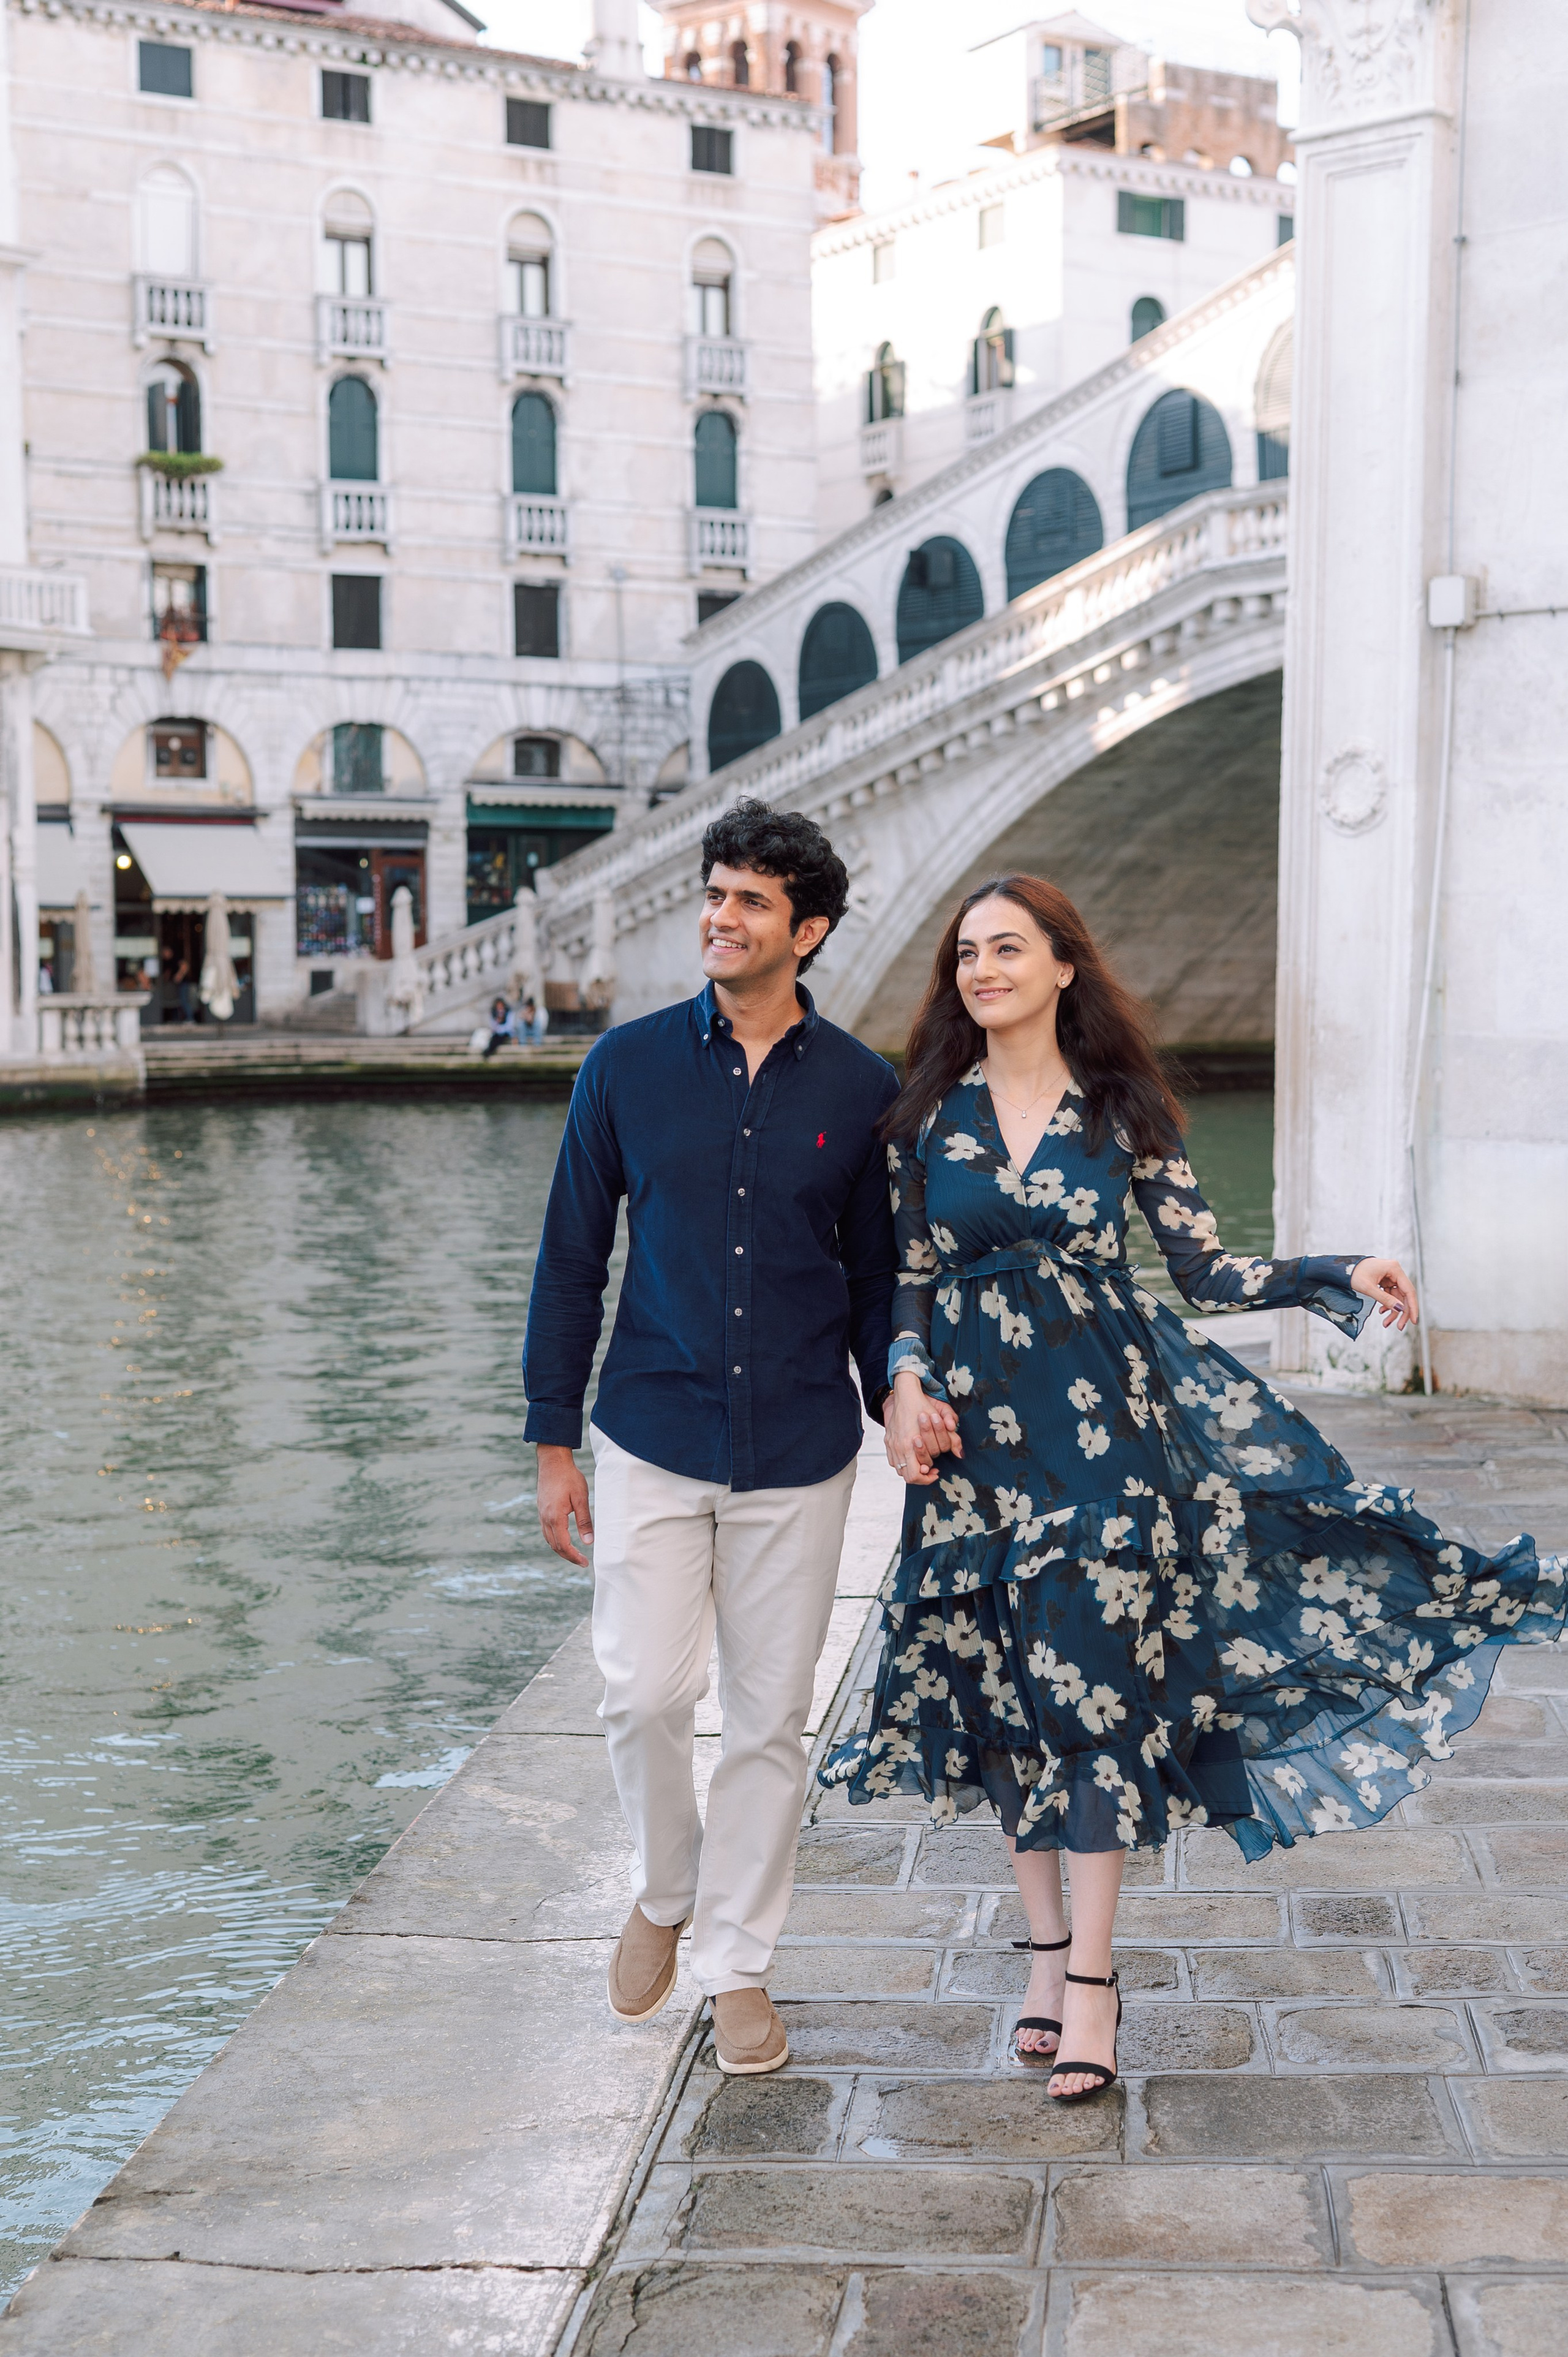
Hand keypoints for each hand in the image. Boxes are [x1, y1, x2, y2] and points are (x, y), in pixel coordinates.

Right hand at [537, 1443, 593, 1564]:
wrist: (552, 1461)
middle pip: (555, 1546)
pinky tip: (563, 1538)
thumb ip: (584, 1521)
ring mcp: (541, 1514)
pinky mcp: (542, 1509)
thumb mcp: (581, 1498)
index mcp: (555, 1517)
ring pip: (549, 1539)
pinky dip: (555, 1539)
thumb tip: (589, 1542)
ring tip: (574, 1553)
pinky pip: (546, 1531)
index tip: (585, 1562)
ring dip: (560, 1549)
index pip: (563, 1545)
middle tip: (582, 1561)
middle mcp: (545, 1518)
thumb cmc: (569, 1477)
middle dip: (568, 1556)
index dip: (574, 1556)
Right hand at [884, 1368, 961, 1485]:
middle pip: (907, 1476)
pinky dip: (903, 1463)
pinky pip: (893, 1461)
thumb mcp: (941, 1421)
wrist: (904, 1393)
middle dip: (922, 1475)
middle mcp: (898, 1447)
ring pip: (899, 1470)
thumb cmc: (922, 1405)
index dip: (927, 1478)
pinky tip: (912, 1456)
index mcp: (909, 1443)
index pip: (915, 1475)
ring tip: (923, 1463)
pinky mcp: (888, 1441)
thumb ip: (952, 1439)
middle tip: (932, 1469)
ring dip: (912, 1469)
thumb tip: (960, 1454)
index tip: (936, 1472)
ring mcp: (891, 1445)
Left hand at [1350, 1257, 1418, 1329]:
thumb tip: (1400, 1309)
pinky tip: (1381, 1312)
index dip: (1413, 1307)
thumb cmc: (1353, 1274)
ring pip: (1397, 1298)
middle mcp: (1395, 1272)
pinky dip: (1387, 1305)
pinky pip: (1390, 1296)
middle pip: (1405, 1296)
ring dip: (1393, 1311)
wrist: (1342, 1269)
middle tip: (1400, 1327)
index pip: (1409, 1290)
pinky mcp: (1385, 1282)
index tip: (1414, 1321)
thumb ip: (1385, 1299)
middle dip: (1402, 1312)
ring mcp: (1390, 1277)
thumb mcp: (1368, 1288)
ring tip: (1385, 1323)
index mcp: (1394, 1269)